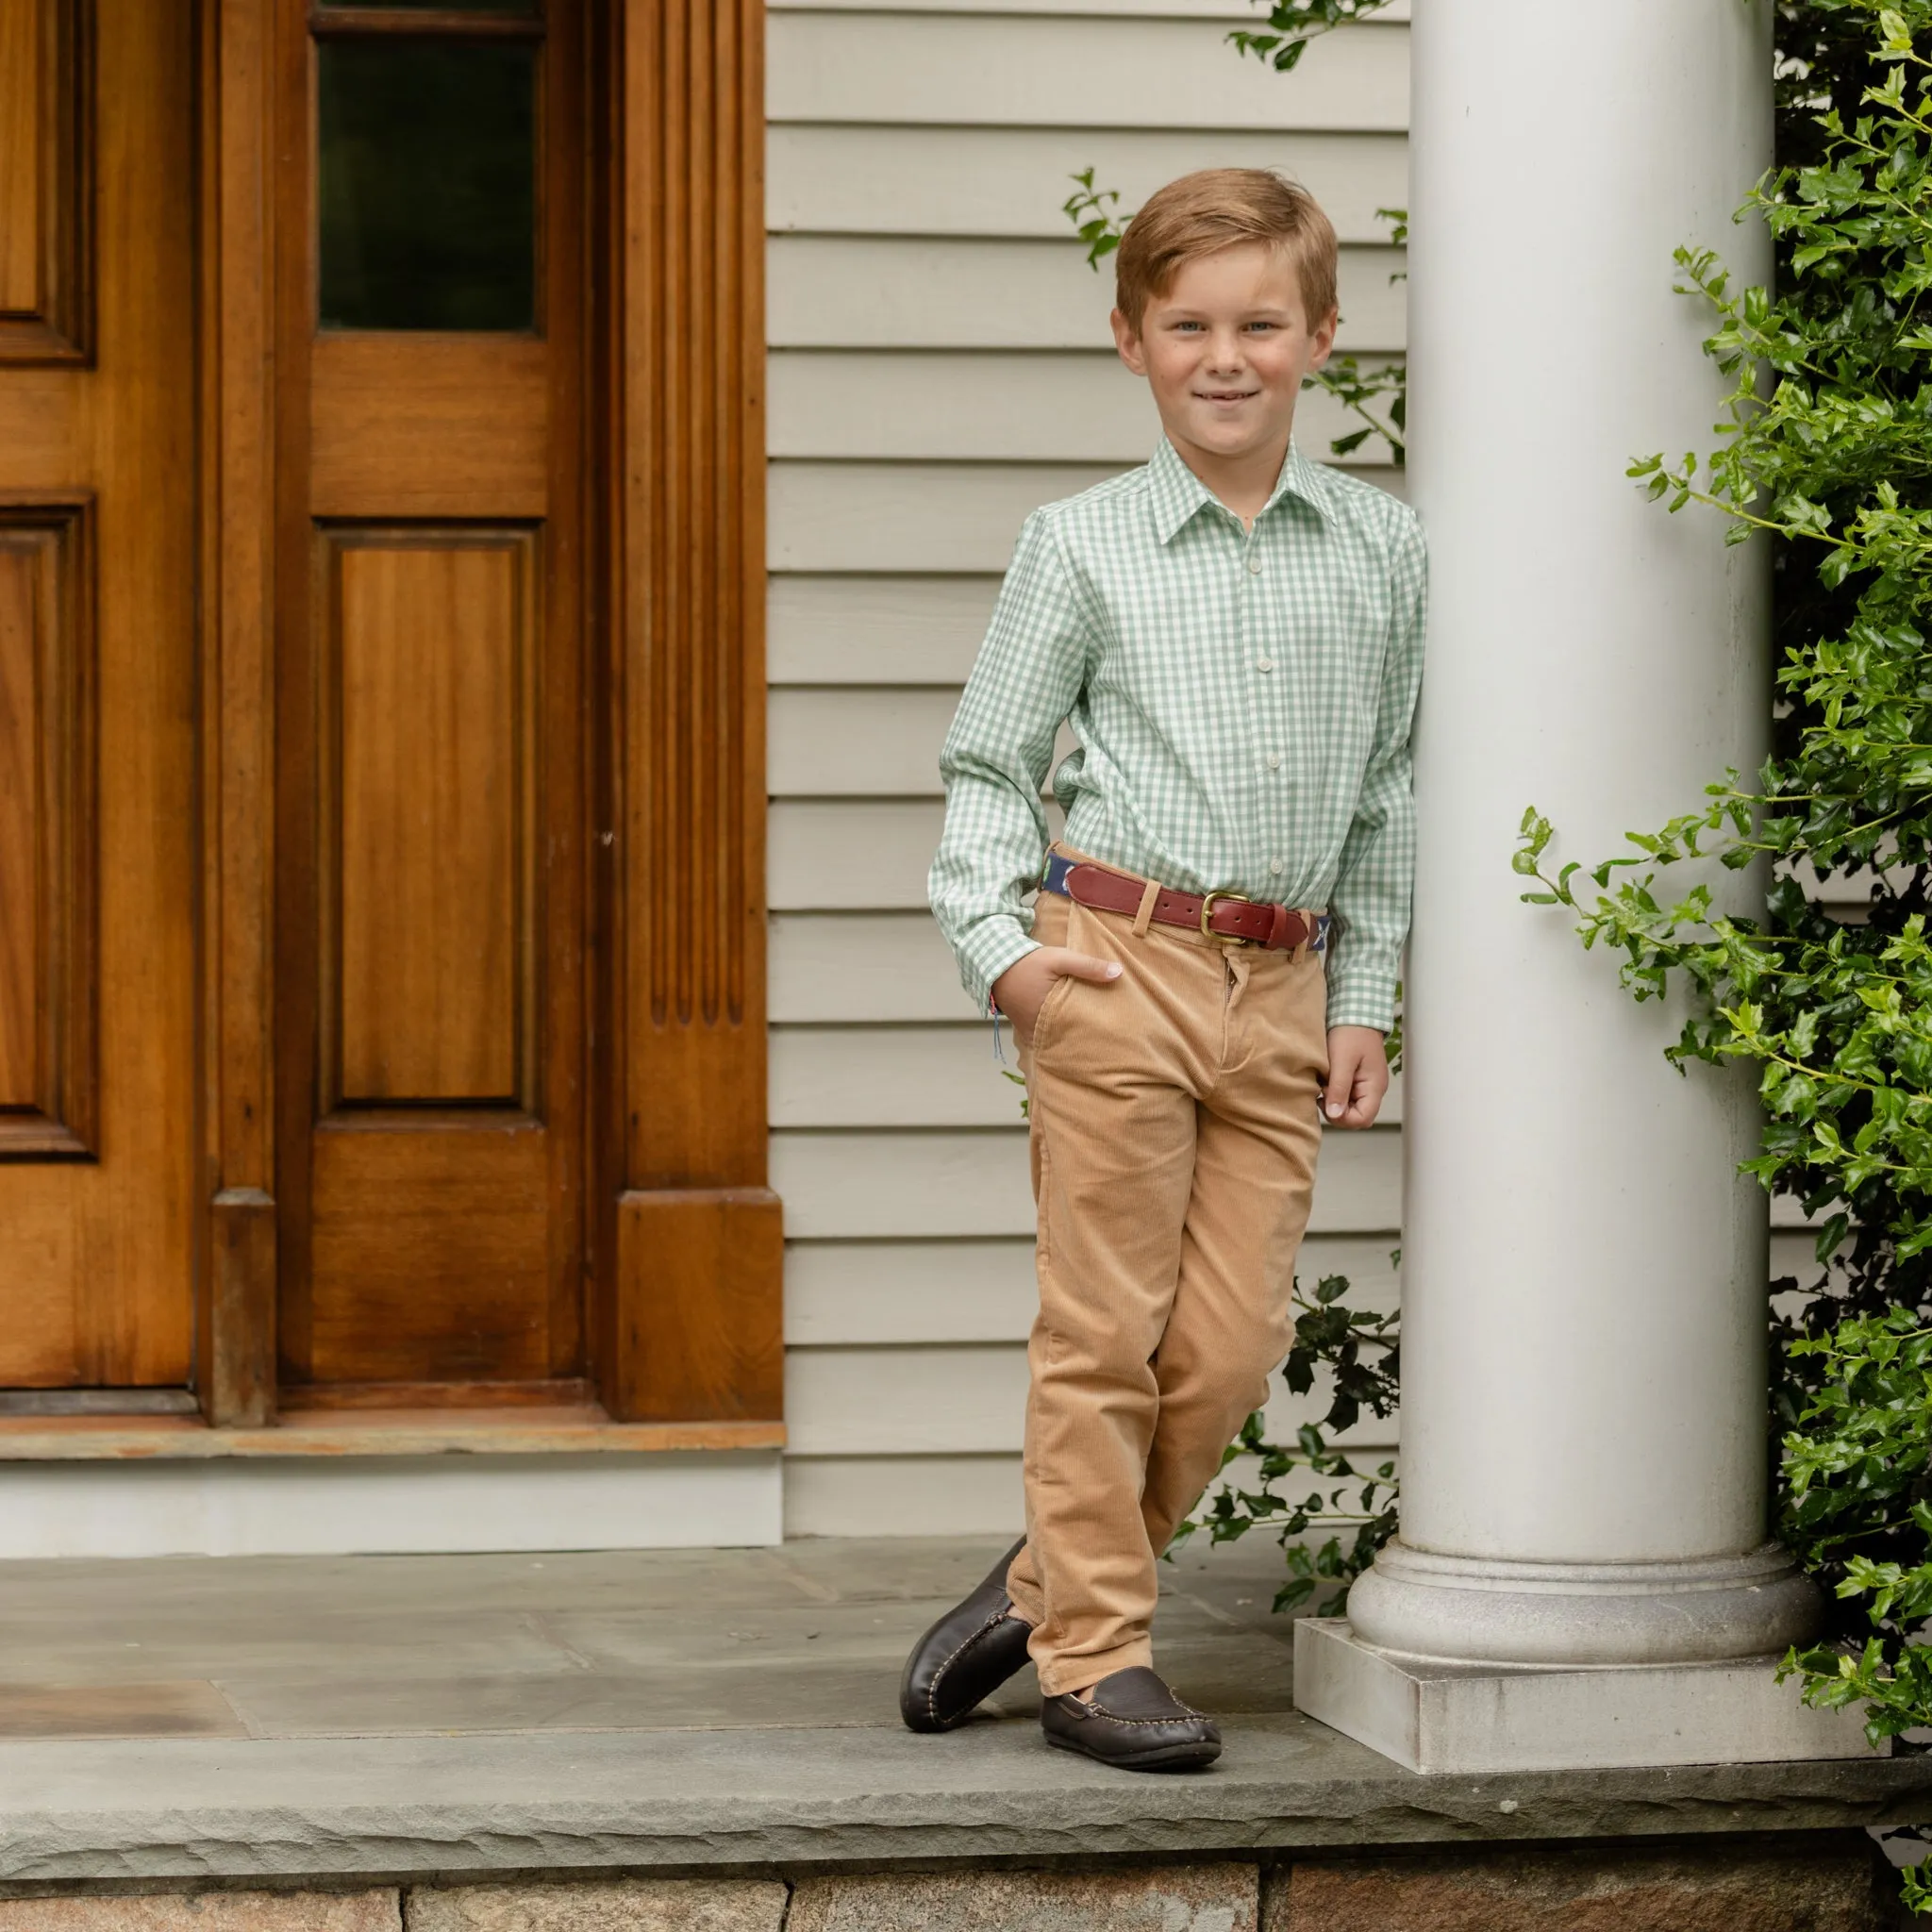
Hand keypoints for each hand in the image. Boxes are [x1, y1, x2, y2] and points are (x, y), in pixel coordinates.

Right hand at [992, 947, 1120, 1045]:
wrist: (997, 964)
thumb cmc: (1030, 962)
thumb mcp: (1060, 959)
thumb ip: (1088, 966)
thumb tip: (1119, 972)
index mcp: (1048, 1015)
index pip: (1077, 1032)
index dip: (1094, 1036)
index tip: (1111, 1037)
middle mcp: (1037, 1029)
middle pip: (1066, 1040)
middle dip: (1083, 1041)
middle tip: (1105, 1041)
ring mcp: (1029, 1031)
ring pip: (1055, 1040)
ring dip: (1069, 1039)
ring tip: (1091, 1039)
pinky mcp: (1024, 1029)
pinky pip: (1043, 1037)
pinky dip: (1055, 1036)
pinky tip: (1069, 1034)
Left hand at [1323, 1025, 1388, 1128]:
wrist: (1354, 1012)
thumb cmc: (1351, 1032)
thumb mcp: (1341, 1061)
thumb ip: (1338, 1089)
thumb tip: (1335, 1114)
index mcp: (1374, 1087)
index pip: (1362, 1119)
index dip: (1342, 1118)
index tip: (1325, 1102)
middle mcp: (1373, 1089)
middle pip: (1357, 1117)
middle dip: (1337, 1111)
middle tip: (1322, 1092)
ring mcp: (1366, 1084)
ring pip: (1350, 1107)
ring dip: (1334, 1101)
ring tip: (1323, 1084)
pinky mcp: (1357, 1079)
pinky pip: (1347, 1095)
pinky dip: (1334, 1092)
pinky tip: (1326, 1080)